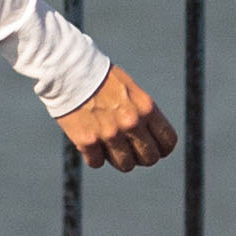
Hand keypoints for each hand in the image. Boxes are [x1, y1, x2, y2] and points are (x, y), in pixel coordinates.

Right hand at [59, 62, 175, 172]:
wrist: (68, 70)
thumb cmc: (100, 79)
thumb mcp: (130, 91)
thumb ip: (142, 114)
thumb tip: (149, 140)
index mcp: (146, 108)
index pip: (167, 142)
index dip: (161, 149)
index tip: (152, 148)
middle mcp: (131, 123)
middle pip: (149, 158)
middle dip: (140, 156)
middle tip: (129, 149)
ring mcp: (109, 133)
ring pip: (125, 165)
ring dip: (118, 158)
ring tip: (109, 146)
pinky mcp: (87, 141)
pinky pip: (97, 162)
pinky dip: (93, 156)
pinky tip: (90, 143)